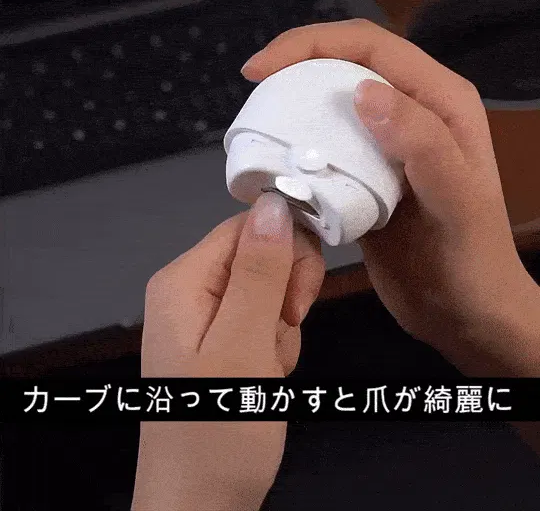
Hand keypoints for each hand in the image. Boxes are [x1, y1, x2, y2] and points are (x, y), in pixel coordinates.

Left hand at [132, 193, 324, 510]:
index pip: (249, 226)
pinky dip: (275, 347)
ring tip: (265, 370)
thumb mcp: (243, 346)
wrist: (200, 507)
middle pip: (262, 256)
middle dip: (284, 298)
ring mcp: (204, 317)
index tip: (295, 302)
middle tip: (276, 339)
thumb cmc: (217, 431)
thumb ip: (260, 272)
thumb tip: (276, 201)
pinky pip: (264, 322)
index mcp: (184, 279)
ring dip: (282, 330)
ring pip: (271, 292)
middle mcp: (190, 289)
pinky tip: (263, 377)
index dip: (284, 254)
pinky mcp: (220, 341)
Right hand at [241, 19, 539, 375]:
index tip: (259, 70)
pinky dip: (300, 148)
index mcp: (441, 99)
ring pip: (331, 104)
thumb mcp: (454, 201)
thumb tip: (363, 90)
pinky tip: (279, 165)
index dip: (310, 44)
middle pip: (344, 65)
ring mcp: (389, 142)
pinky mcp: (368, 173)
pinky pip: (328, 145)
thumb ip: (421, 142)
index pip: (369, 45)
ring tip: (261, 127)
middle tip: (254, 96)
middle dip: (295, 70)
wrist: (465, 314)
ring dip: (294, 109)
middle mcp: (414, 110)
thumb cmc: (470, 260)